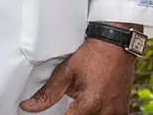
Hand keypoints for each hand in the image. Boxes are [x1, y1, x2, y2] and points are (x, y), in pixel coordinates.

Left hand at [19, 37, 135, 113]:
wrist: (116, 44)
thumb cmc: (94, 55)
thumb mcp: (66, 72)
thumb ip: (47, 94)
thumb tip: (29, 106)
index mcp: (89, 105)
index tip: (58, 111)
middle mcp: (105, 112)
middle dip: (73, 113)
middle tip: (71, 103)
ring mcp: (116, 112)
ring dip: (84, 112)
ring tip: (80, 102)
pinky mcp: (123, 110)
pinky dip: (98, 112)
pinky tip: (93, 103)